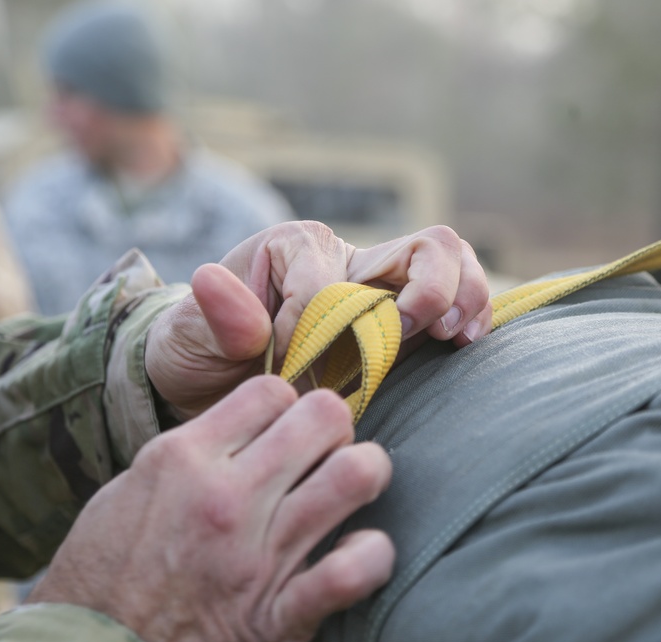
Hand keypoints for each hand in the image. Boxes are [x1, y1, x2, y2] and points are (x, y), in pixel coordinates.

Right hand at [28, 376, 394, 641]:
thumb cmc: (107, 572)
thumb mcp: (134, 486)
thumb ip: (195, 447)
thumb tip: (252, 419)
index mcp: (183, 458)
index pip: (272, 390)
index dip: (287, 404)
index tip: (285, 426)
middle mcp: (225, 498)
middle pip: (323, 416)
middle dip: (333, 427)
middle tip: (324, 451)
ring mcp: (257, 556)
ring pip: (354, 474)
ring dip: (366, 472)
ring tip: (353, 486)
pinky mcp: (279, 615)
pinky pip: (354, 571)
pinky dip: (371, 556)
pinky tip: (361, 550)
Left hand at [146, 221, 491, 417]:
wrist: (213, 378)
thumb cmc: (201, 351)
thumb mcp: (188, 338)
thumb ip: (215, 318)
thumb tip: (212, 280)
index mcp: (296, 247)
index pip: (329, 284)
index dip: (313, 334)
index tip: (286, 372)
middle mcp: (348, 256)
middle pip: (419, 245)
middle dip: (426, 290)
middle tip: (410, 331)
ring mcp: (382, 285)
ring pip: (448, 260)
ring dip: (461, 294)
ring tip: (456, 334)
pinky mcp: (403, 318)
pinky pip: (457, 294)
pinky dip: (472, 311)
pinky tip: (467, 339)